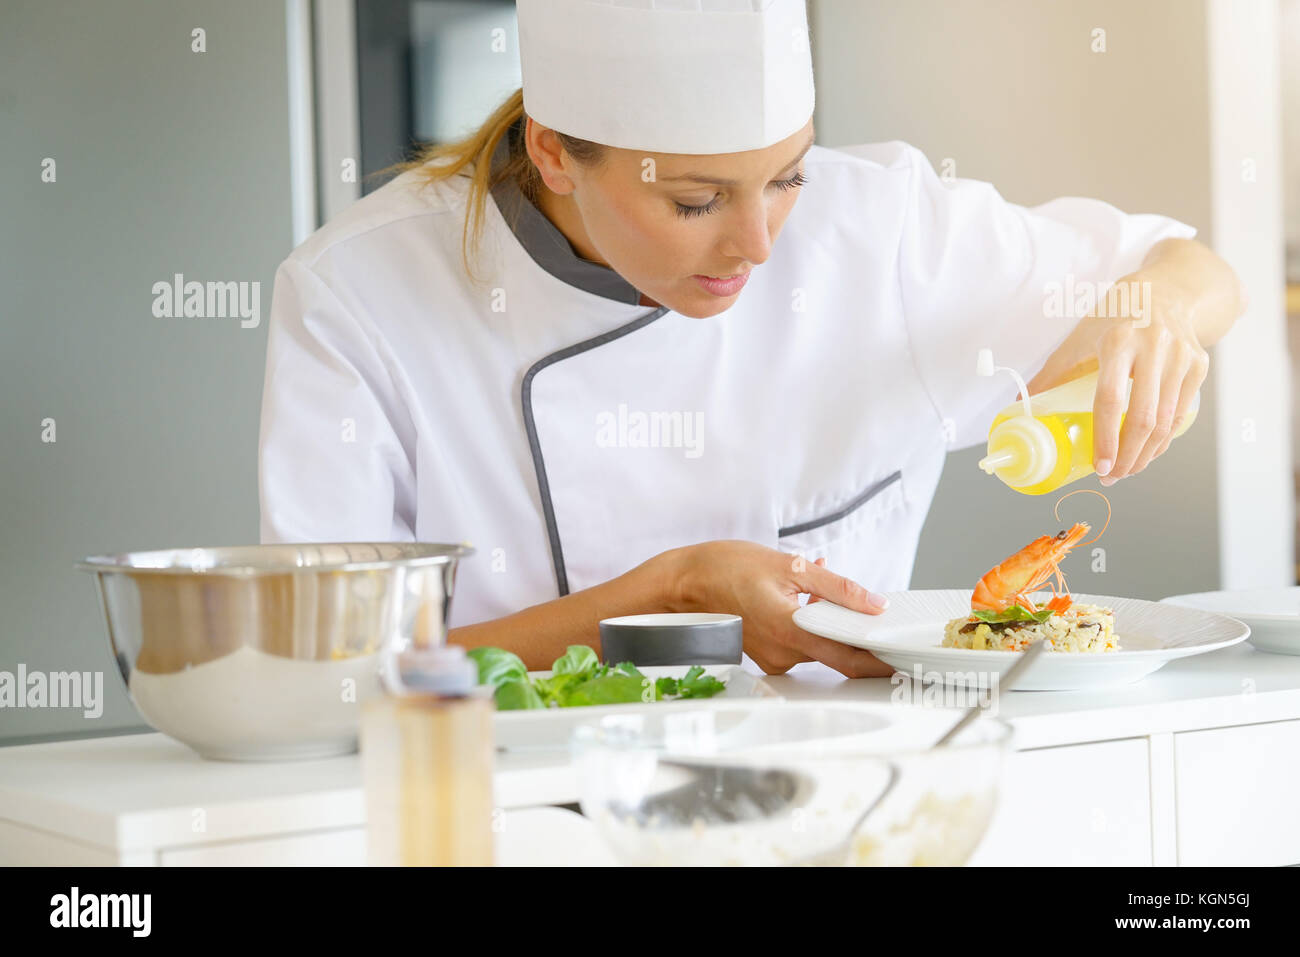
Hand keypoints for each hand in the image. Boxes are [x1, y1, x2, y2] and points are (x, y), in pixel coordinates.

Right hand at [660, 540, 892, 677]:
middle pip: (836, 650)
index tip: (904, 658)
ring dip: (827, 620)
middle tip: (866, 607)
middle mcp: (784, 653)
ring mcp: (772, 657)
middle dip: (852, 629)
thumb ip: (837, 587)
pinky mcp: (764, 653)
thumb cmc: (726, 569)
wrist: (682, 583)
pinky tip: (798, 595)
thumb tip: (874, 604)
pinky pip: (798, 641)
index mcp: (792, 631)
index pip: (850, 659)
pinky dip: (806, 621)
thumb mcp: (789, 566)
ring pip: (817, 643)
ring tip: (814, 586)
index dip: (881, 662)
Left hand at [1026, 268, 1208, 484]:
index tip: (1099, 466)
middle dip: (1128, 456)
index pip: (1110, 399)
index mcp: (1118, 341)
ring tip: (1128, 470)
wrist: (1167, 289)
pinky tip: (1148, 451)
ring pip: (1167, 420)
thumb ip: (1053, 371)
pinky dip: (1165, 438)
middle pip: (1144, 417)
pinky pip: (1181, 412)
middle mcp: (1154, 347)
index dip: (1105, 438)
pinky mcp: (1198, 364)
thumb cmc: (1116, 315)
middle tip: (1112, 476)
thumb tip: (1020, 402)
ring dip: (1147, 453)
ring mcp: (1181, 356)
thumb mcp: (1080, 336)